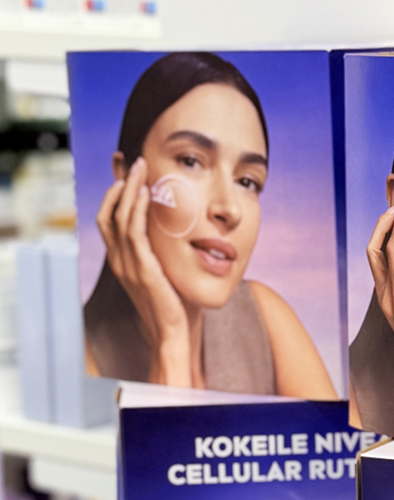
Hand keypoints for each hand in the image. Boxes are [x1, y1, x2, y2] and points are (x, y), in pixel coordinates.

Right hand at [96, 157, 192, 386]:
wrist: (172, 335)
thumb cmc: (174, 307)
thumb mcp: (164, 275)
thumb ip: (162, 255)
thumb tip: (178, 236)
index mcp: (122, 262)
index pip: (109, 221)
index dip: (115, 197)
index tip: (127, 177)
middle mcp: (119, 262)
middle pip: (109, 213)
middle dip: (120, 185)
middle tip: (134, 164)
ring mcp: (128, 266)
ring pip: (120, 217)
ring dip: (130, 189)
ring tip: (141, 168)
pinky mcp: (143, 269)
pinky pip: (134, 231)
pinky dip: (138, 209)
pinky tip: (147, 192)